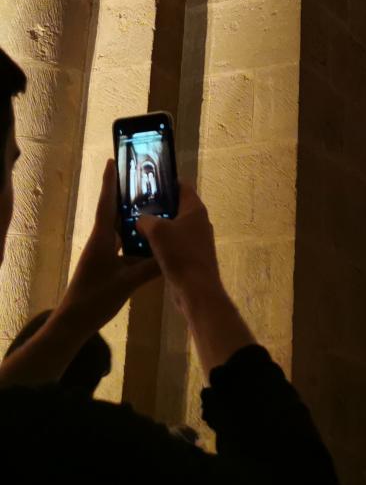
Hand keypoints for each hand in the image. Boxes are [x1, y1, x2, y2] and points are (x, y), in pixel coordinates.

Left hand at [59, 159, 159, 336]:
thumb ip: (150, 267)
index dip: (109, 182)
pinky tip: (148, 239)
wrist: (73, 323)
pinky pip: (122, 244)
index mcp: (102, 238)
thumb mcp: (127, 283)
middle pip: (113, 211)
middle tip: (142, 179)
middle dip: (125, 194)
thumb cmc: (95, 298)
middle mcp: (101, 241)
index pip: (106, 203)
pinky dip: (133, 237)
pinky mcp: (105, 264)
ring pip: (118, 228)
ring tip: (151, 204)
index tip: (113, 161)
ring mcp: (102, 253)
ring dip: (131, 216)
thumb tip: (172, 253)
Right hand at [138, 185, 255, 372]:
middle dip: (159, 205)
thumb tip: (141, 220)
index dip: (166, 181)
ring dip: (159, 226)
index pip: (182, 186)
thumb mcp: (157, 231)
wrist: (196, 290)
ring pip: (175, 226)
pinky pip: (175, 243)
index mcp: (195, 209)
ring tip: (137, 225)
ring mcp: (197, 240)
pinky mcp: (192, 256)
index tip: (149, 181)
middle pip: (177, 206)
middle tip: (138, 204)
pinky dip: (162, 243)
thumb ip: (146, 220)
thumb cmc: (179, 254)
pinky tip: (145, 247)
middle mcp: (199, 221)